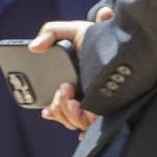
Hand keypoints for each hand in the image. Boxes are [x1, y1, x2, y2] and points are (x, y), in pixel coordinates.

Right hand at [31, 9, 108, 131]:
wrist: (122, 39)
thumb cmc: (96, 37)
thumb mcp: (74, 31)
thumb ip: (51, 32)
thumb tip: (34, 46)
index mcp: (72, 86)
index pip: (58, 106)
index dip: (51, 110)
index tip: (47, 108)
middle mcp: (83, 98)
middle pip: (64, 115)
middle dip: (59, 107)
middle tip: (64, 89)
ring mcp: (94, 105)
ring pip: (74, 122)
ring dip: (67, 113)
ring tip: (72, 99)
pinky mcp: (106, 110)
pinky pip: (88, 124)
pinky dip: (80, 120)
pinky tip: (80, 111)